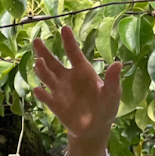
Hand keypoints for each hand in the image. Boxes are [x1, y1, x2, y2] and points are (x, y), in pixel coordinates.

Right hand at [31, 27, 121, 155]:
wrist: (95, 127)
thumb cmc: (106, 106)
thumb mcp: (112, 93)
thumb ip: (112, 79)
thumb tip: (118, 63)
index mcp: (83, 71)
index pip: (74, 53)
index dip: (69, 41)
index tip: (64, 28)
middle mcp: (68, 77)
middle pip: (53, 62)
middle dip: (44, 52)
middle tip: (36, 41)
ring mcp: (60, 90)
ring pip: (47, 77)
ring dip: (42, 70)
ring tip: (38, 62)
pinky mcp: (55, 104)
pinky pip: (46, 98)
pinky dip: (42, 94)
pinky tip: (38, 90)